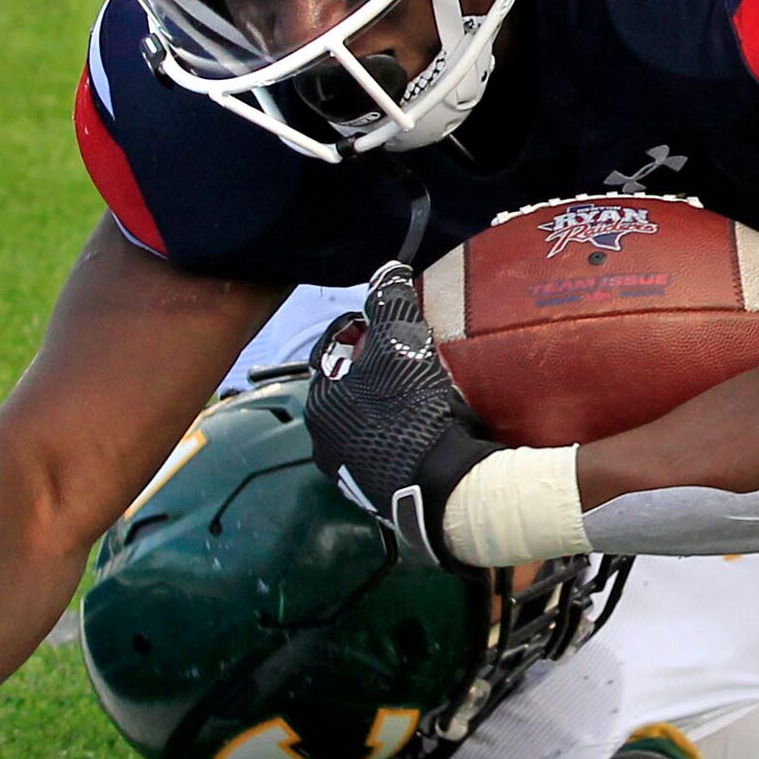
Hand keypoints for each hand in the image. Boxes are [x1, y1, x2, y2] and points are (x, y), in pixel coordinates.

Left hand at [306, 262, 503, 565]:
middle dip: (370, 364)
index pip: (334, 340)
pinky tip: (417, 428)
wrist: (438, 486)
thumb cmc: (415, 409)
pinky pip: (375, 445)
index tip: (394, 321)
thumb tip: (387, 270)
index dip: (365, 323)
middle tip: (408, 353)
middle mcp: (320, 431)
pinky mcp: (367, 488)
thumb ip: (391, 303)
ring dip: (379, 400)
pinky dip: (390, 431)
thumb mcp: (405, 344)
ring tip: (416, 390)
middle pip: (344, 380)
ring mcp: (342, 464)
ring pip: (358, 415)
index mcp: (321, 392)